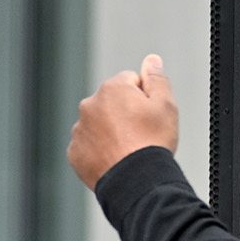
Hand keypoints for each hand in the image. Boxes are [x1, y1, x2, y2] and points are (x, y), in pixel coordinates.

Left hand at [66, 54, 180, 190]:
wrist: (135, 181)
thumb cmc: (153, 141)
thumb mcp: (165, 104)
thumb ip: (156, 78)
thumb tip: (151, 59)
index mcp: (111, 88)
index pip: (130, 82)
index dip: (144, 97)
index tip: (149, 115)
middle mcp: (89, 105)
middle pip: (111, 102)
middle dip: (124, 113)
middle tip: (139, 134)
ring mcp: (78, 130)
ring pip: (98, 124)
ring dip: (109, 131)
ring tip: (126, 149)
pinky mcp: (74, 152)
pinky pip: (88, 146)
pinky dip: (98, 150)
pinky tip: (113, 159)